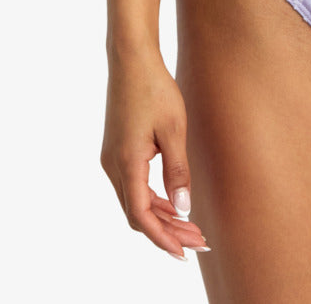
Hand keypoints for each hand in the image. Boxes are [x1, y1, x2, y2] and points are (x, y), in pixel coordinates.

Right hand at [100, 49, 208, 260]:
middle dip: (167, 231)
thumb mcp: (174, 129)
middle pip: (137, 214)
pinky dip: (152, 199)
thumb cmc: (155, 89)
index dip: (163, 238)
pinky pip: (132, 187)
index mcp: (126, 163)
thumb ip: (178, 170)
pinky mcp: (116, 151)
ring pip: (134, 202)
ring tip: (191, 227)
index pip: (142, 216)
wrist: (131, 59)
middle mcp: (113, 166)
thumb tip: (184, 209)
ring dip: (160, 216)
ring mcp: (112, 159)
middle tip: (198, 241)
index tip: (185, 252)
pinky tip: (174, 202)